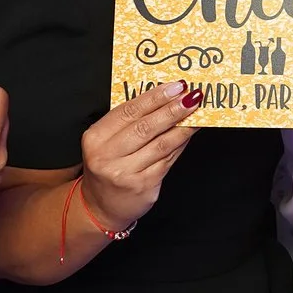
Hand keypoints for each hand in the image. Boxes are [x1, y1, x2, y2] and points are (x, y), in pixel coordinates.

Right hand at [77, 80, 200, 233]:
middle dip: (172, 109)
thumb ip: (129, 122)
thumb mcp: (107, 142)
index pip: (128, 111)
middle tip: (192, 96)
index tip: (175, 86)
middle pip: (145, 127)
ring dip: (183, 127)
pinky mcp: (143, 186)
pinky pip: (167, 160)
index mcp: (95, 138)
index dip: (154, 97)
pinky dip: (180, 145)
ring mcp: (125, 173)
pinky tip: (189, 134)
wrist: (100, 206)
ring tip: (197, 113)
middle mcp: (107, 156)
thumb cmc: (108, 166)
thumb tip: (165, 99)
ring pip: (161, 144)